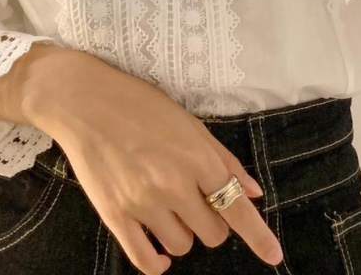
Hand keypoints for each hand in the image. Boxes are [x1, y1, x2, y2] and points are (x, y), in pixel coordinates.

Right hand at [21, 48, 283, 274]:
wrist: (87, 102)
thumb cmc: (143, 106)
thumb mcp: (192, 124)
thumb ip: (225, 160)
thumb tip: (254, 193)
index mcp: (197, 158)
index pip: (237, 207)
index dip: (259, 236)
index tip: (274, 256)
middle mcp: (173, 185)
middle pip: (212, 233)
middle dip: (213, 222)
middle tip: (199, 201)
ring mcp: (142, 203)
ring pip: (182, 246)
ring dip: (184, 234)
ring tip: (171, 209)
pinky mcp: (114, 216)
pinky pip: (145, 260)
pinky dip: (158, 262)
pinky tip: (160, 252)